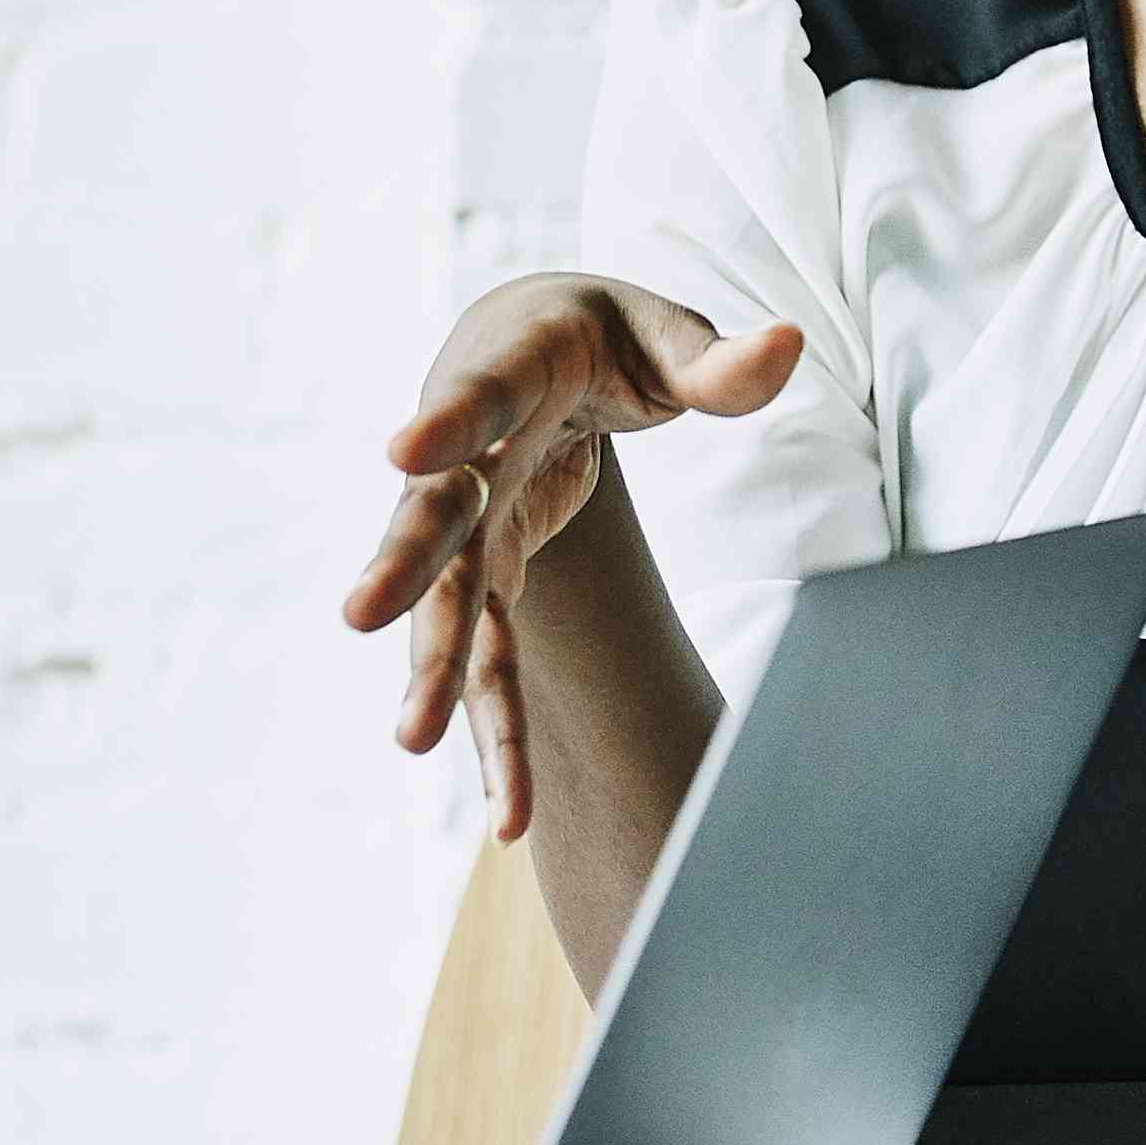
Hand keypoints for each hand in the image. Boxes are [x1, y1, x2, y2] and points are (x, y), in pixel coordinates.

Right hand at [345, 273, 798, 839]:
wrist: (530, 352)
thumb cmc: (602, 337)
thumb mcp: (661, 333)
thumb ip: (714, 359)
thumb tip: (786, 346)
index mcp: (511, 365)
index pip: (478, 395)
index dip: (446, 422)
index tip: (405, 450)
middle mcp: (471, 454)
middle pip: (434, 513)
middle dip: (401, 563)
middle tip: (359, 614)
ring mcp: (472, 524)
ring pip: (449, 605)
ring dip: (435, 672)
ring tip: (412, 740)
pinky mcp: (489, 575)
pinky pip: (490, 658)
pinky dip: (498, 730)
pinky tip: (511, 812)